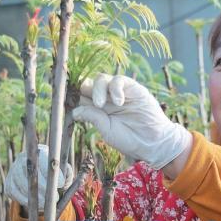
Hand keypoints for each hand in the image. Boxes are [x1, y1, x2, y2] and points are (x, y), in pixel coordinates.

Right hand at [4, 144, 72, 209]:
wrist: (38, 180)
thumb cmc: (54, 174)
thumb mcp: (63, 172)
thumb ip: (67, 173)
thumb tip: (65, 179)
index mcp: (38, 152)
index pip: (42, 161)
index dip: (51, 173)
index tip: (60, 184)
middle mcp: (22, 159)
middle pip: (30, 173)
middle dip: (43, 187)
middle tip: (55, 197)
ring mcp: (13, 171)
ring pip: (21, 184)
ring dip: (35, 196)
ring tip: (47, 204)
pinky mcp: (8, 183)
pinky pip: (14, 192)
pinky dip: (25, 200)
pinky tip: (36, 205)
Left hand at [72, 74, 191, 169]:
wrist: (153, 141)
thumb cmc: (129, 139)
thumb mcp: (107, 130)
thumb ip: (93, 117)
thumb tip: (74, 111)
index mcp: (97, 110)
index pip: (81, 97)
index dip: (74, 96)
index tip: (68, 100)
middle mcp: (106, 98)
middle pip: (88, 84)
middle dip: (83, 89)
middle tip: (85, 101)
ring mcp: (118, 92)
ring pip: (100, 79)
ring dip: (98, 90)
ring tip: (101, 105)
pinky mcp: (132, 87)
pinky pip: (118, 80)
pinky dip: (115, 88)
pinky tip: (118, 102)